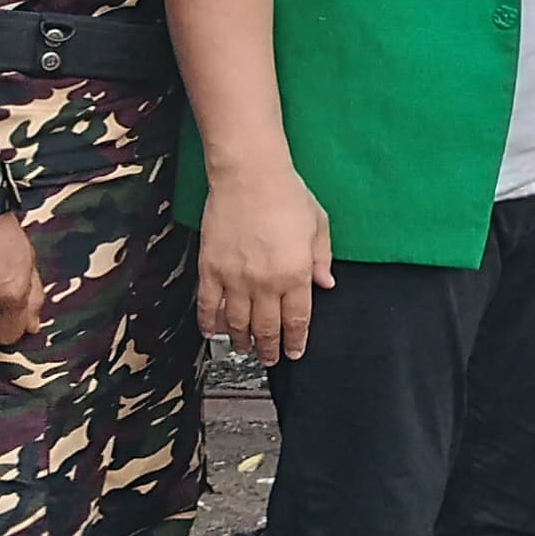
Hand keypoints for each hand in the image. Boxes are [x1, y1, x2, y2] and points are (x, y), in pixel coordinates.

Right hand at [198, 161, 332, 365]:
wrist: (249, 176)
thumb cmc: (288, 195)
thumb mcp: (318, 225)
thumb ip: (321, 258)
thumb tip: (326, 285)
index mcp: (295, 275)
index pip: (296, 320)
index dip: (295, 341)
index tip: (294, 353)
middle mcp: (265, 284)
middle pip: (266, 328)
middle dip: (269, 348)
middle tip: (270, 359)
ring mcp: (235, 279)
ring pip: (237, 323)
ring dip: (240, 341)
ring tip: (243, 350)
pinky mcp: (210, 269)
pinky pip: (208, 305)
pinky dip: (209, 323)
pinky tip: (212, 332)